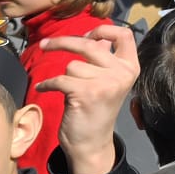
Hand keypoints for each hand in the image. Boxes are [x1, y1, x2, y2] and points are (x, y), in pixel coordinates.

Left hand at [35, 24, 140, 173]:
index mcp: (130, 68)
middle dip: (63, 42)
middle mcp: (122, 73)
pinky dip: (47, 84)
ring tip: (68, 91)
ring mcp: (106, 83)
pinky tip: (43, 88)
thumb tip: (97, 37)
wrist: (92, 143)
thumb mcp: (108, 82)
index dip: (103, 29)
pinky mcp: (86, 93)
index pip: (124, 35)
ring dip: (64, 78)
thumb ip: (105, 60)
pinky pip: (60, 79)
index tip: (87, 34)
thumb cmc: (97, 111)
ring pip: (72, 66)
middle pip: (90, 44)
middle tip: (46, 45)